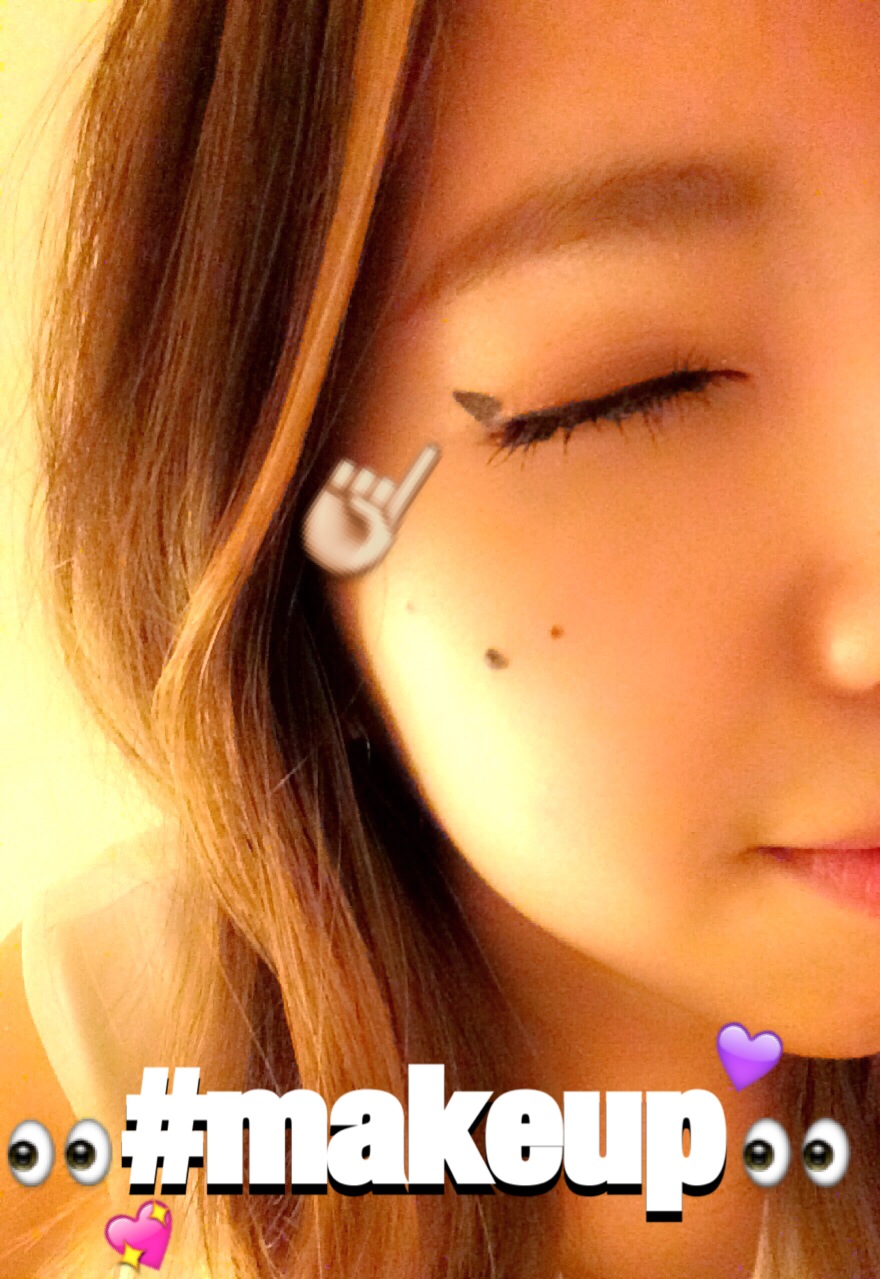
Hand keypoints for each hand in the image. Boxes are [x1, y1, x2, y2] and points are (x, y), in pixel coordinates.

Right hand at [302, 445, 440, 576]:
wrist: (324, 562)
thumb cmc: (351, 563)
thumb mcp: (373, 550)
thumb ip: (376, 524)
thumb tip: (358, 500)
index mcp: (388, 515)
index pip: (408, 489)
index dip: (422, 467)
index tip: (435, 447)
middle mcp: (373, 502)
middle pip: (385, 483)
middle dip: (378, 497)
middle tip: (366, 515)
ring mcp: (352, 494)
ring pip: (367, 474)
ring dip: (361, 489)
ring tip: (351, 507)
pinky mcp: (333, 491)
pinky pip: (345, 468)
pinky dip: (344, 475)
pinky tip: (339, 490)